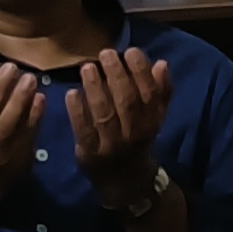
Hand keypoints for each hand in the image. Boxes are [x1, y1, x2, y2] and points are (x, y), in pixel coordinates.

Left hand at [63, 48, 173, 209]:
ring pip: (105, 114)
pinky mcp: (90, 154)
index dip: (141, 71)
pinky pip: (83, 130)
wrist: (126, 181)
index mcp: (152, 122)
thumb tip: (161, 63)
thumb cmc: (138, 139)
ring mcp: (111, 145)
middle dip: (117, 75)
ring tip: (87, 67)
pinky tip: (71, 93)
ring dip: (95, 89)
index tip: (130, 51)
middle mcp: (134, 134)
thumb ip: (160, 92)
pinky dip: (77, 111)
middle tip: (106, 53)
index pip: (149, 94)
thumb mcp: (154, 118)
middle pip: (127, 102)